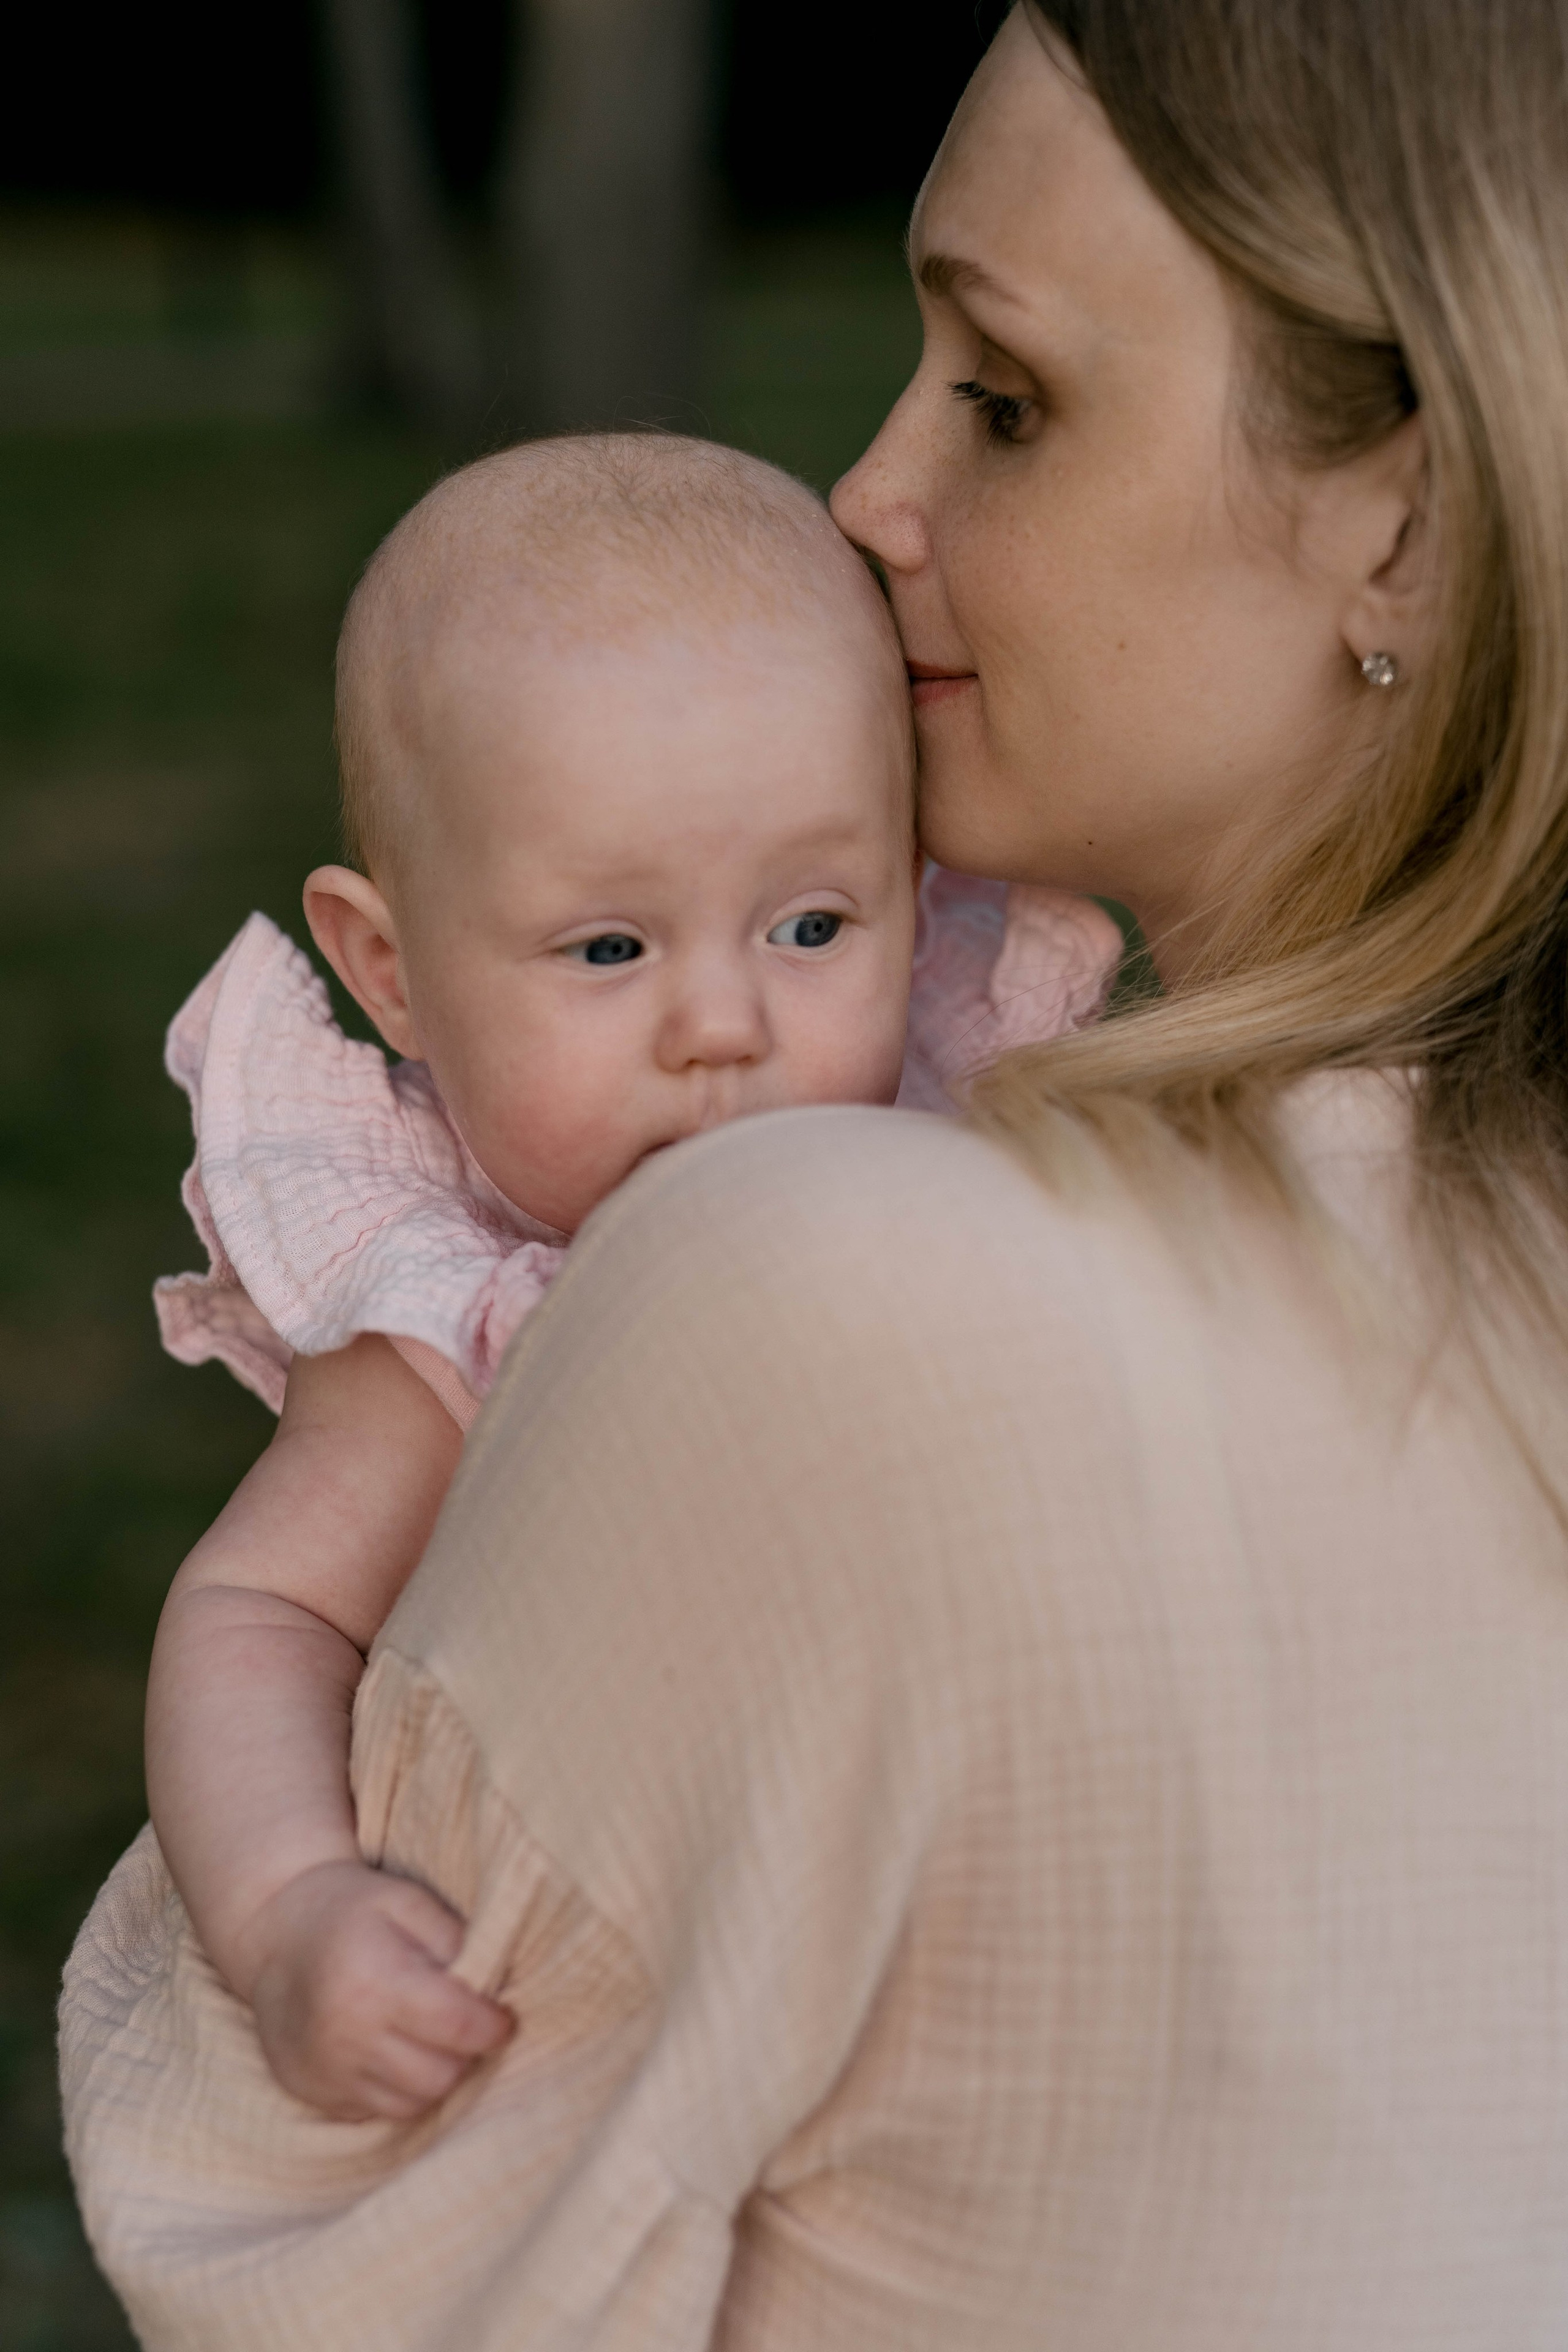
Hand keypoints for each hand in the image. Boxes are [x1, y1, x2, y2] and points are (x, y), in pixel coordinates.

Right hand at [238, 1859, 513, 2120]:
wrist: (273, 1934)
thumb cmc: (352, 1911)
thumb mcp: (406, 1902)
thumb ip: (455, 1939)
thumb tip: (496, 1984)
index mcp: (375, 1979)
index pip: (457, 2025)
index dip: (494, 2025)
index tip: (504, 2016)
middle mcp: (348, 2034)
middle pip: (441, 2074)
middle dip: (467, 2053)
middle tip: (467, 2025)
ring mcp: (328, 2071)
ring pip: (413, 2103)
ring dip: (436, 2075)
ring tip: (434, 2038)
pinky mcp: (316, 2094)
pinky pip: (378, 2111)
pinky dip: (399, 2089)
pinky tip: (397, 2052)